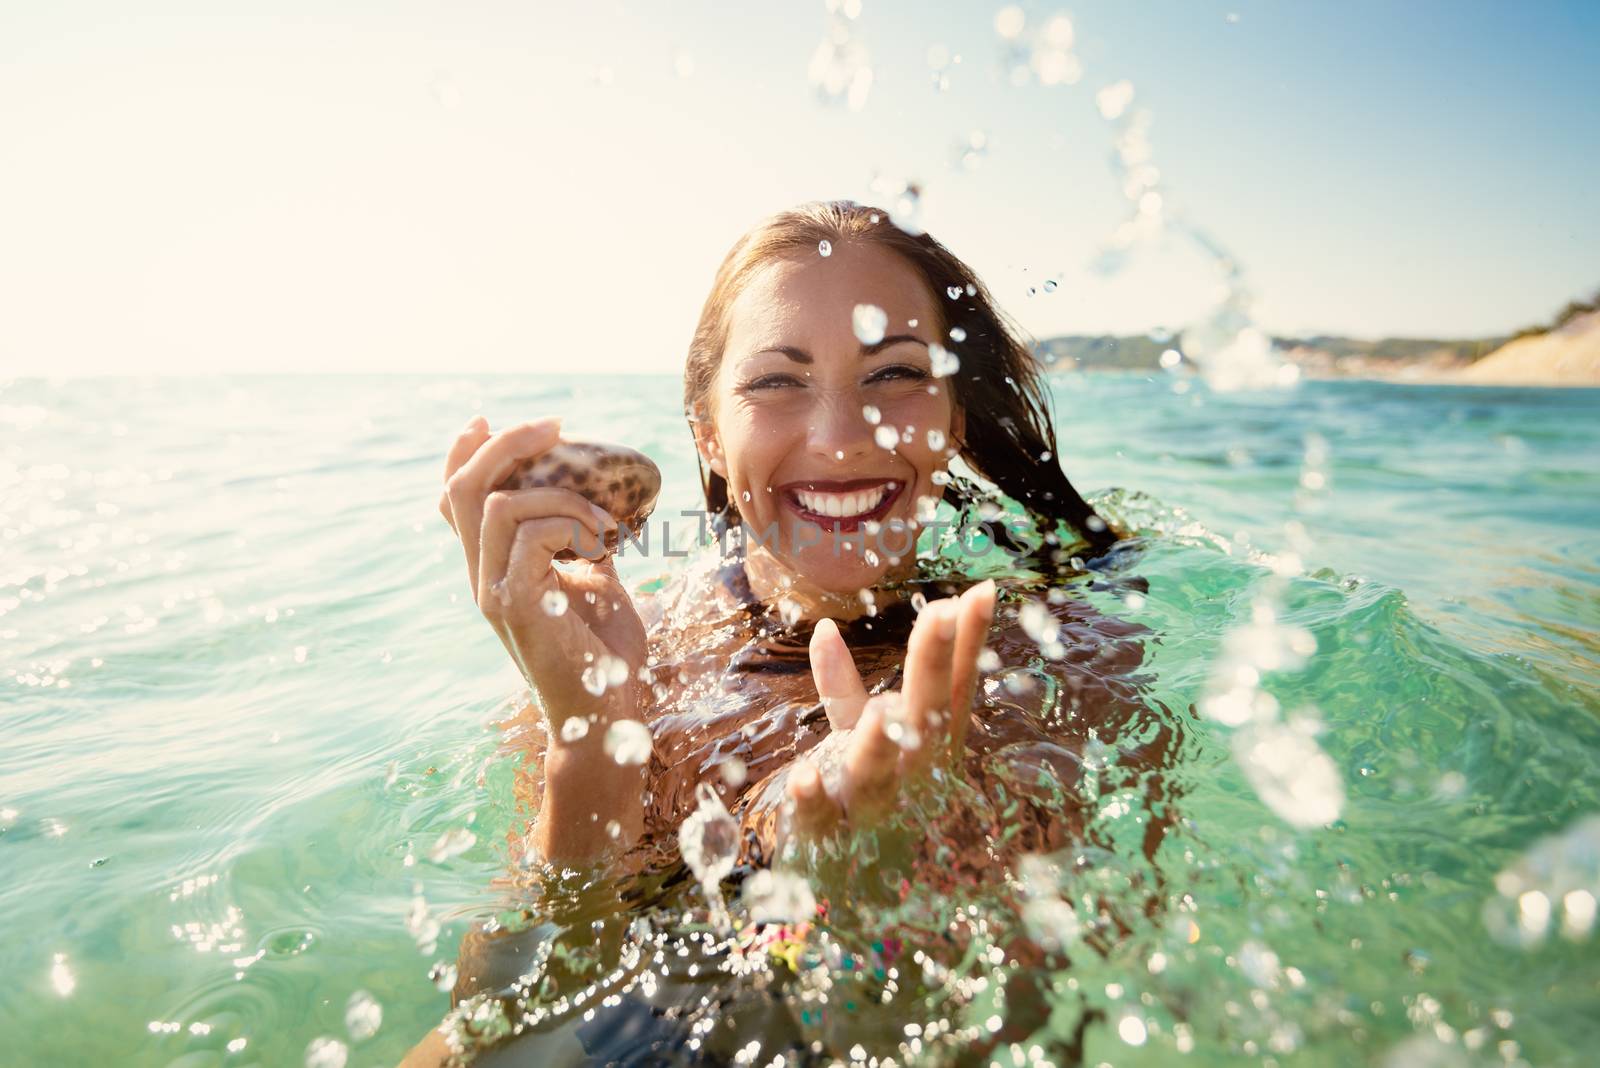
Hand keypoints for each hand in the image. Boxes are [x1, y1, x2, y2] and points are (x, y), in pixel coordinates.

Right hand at [439, 415, 646, 749]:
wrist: (606, 715)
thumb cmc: (605, 656)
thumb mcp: (595, 583)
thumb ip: (580, 546)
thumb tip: (593, 506)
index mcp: (494, 569)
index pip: (454, 502)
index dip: (462, 455)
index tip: (484, 419)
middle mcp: (482, 577)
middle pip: (461, 491)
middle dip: (505, 446)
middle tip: (555, 426)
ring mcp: (491, 591)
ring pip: (497, 504)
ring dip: (562, 496)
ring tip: (605, 523)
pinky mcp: (513, 604)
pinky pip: (530, 533)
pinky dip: (573, 524)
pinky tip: (604, 545)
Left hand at [784, 580, 996, 842]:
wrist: (844, 888)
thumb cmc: (860, 799)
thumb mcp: (855, 737)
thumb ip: (843, 687)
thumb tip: (823, 627)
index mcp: (927, 743)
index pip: (953, 686)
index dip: (968, 642)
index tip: (983, 592)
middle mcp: (912, 776)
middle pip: (926, 719)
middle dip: (934, 668)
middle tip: (943, 614)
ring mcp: (875, 811)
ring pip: (879, 776)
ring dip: (879, 745)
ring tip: (882, 713)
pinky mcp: (831, 842)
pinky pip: (823, 821)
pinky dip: (814, 802)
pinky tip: (802, 776)